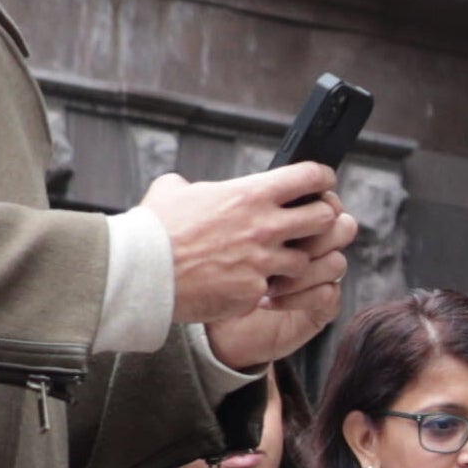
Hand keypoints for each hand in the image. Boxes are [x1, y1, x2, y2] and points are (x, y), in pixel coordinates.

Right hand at [143, 161, 347, 362]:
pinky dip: (270, 289)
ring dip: (296, 260)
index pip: (311, 176)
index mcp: (251, 194)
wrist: (141, 273)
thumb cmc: (153, 230)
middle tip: (310, 225)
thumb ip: (193, 186)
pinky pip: (277, 289)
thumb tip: (190, 188)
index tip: (323, 184)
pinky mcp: (255, 290)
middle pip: (325, 218)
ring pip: (307, 260)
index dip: (323, 179)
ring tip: (277, 262)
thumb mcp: (172, 191)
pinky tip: (253, 286)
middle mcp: (265, 226)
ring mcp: (263, 261)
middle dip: (322, 220)